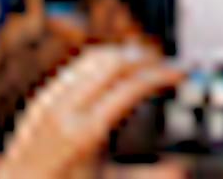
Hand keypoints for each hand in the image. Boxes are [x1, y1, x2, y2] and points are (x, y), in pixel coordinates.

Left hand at [0, 45, 181, 178]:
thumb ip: (146, 177)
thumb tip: (182, 171)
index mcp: (86, 133)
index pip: (131, 88)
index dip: (161, 75)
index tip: (180, 72)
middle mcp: (66, 109)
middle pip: (113, 62)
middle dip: (144, 58)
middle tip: (167, 63)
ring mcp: (50, 100)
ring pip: (93, 59)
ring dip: (123, 55)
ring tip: (146, 64)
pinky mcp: (41, 98)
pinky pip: (75, 68)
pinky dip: (100, 63)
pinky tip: (114, 73)